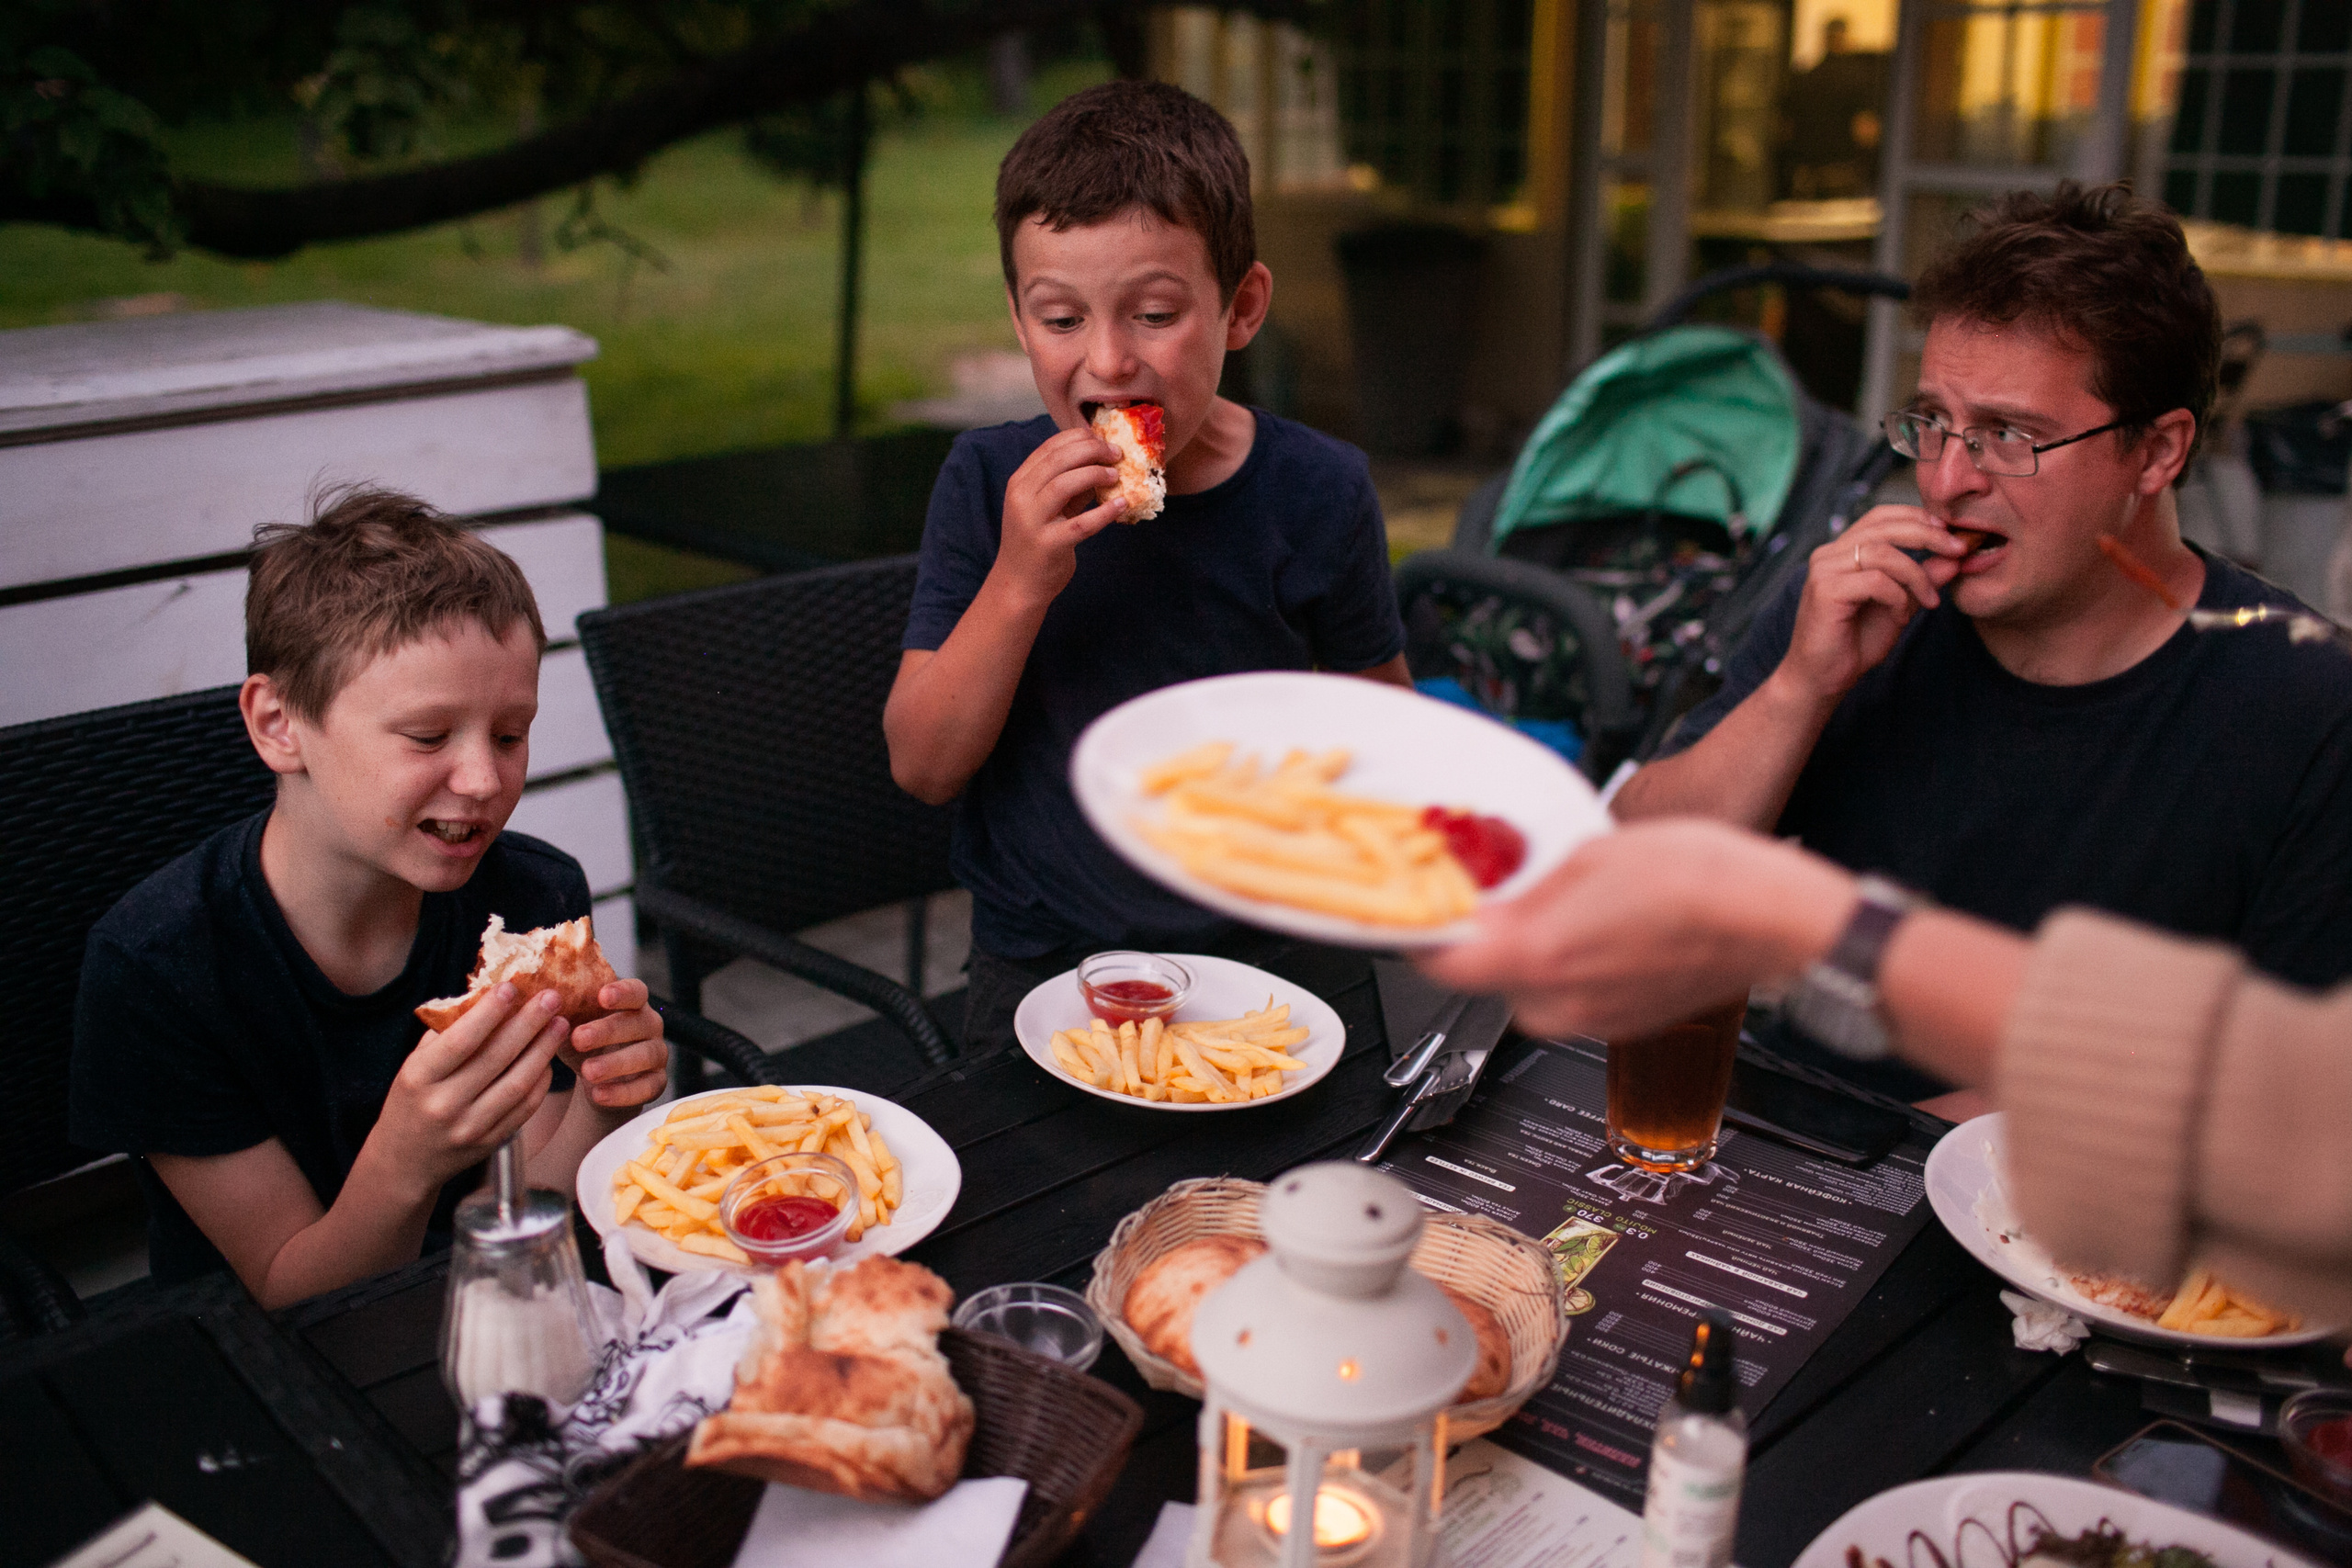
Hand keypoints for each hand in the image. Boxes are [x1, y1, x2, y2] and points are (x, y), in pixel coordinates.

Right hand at [374, 984, 567, 1194]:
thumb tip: (486, 996)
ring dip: (543, 1051)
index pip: (460, 1041)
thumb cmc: (412, 1101)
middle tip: (552, 998)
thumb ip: (446, 1033)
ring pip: (516, 1084)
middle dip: (528, 1024)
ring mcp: (469, 1127)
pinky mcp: (489, 1143)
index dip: (489, 1013)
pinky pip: (524, 1108)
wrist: (404, 1162)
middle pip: (495, 1059)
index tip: (512, 987)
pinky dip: (541, 1081)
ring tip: (560, 1024)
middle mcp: (443, 1104)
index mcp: (418, 1078)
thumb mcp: (416, 1065)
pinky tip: (549, 1059)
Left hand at [560, 977, 668, 1110]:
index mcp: (632, 1003)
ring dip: (615, 1063)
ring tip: (588, 1071)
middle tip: (578, 1038)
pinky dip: (623, 1092)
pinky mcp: (657, 1082)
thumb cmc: (582, 1042)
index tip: (601, 996)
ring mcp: (657, 1053)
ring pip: (646, 1055)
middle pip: (639, 1022)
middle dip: (608, 1030)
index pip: (636, 991)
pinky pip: (647, 1087)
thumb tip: (533, 998)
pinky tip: (598, 1094)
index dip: (622, 992)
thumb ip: (558, 1012)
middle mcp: (650, 1025)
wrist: (596, 1079)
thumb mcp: (569, 1025)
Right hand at [992, 426, 1126, 603]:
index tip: (1103, 440)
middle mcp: (1021, 497)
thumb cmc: (1036, 541)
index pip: (1050, 447)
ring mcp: (1033, 521)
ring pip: (1064, 485)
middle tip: (1117, 454)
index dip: (1080, 438)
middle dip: (1092, 450)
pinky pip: (1081, 524)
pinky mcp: (1049, 544)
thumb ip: (1068, 484)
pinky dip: (1104, 513)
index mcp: (1020, 482)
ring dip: (1096, 474)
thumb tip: (1102, 461)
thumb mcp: (1047, 507)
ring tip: (1116, 475)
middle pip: (1058, 460)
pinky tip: (1120, 505)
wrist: (1018, 584)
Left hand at [1420, 820, 1854, 1039]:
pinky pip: (1566, 993)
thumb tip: (1489, 886)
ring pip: (1522, 983)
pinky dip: (1569, 961)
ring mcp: (1587, 1021)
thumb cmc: (1703, 881)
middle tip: (1496, 884)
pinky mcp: (1615, 1025)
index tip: (1414, 903)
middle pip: (1477, 971)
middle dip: (1482, 928)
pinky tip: (1601, 923)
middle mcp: (1554, 1003)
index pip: (1435, 960)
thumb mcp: (1593, 853)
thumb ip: (1527, 881)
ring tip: (1564, 897)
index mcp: (1535, 957)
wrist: (1775, 921)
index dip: (1418, 928)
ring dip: (1528, 944)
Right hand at [1775, 506, 1965, 706]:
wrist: (1822, 680)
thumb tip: (1954, 559)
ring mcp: (1824, 571)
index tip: (1949, 534)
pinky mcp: (1825, 591)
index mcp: (1843, 551)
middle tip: (1958, 550)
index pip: (1881, 516)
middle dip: (1928, 535)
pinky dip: (1898, 597)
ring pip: (1882, 552)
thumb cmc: (1855, 643)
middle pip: (1884, 526)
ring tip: (1930, 601)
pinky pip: (1875, 581)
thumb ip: (1922, 581)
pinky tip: (1900, 616)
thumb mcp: (1900, 606)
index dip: (1917, 517)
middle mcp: (1829, 555)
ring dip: (1916, 575)